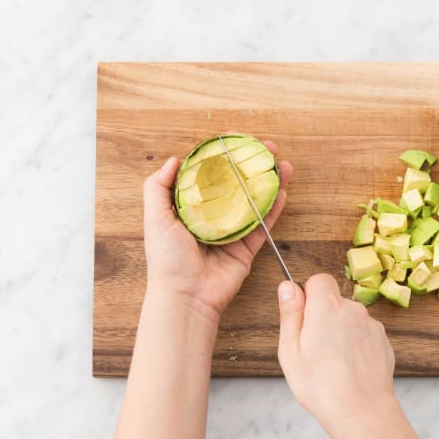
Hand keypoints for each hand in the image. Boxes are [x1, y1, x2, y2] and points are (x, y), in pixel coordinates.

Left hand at [143, 141, 292, 322]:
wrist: (186, 296)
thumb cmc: (167, 260)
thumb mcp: (155, 218)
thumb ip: (158, 187)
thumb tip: (174, 159)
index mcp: (189, 208)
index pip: (209, 175)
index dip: (225, 157)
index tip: (238, 141)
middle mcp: (212, 217)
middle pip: (237, 185)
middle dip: (253, 166)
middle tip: (268, 149)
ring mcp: (231, 232)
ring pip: (254, 201)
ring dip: (269, 182)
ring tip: (282, 166)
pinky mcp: (246, 249)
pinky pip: (263, 225)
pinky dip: (274, 208)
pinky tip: (282, 191)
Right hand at [276, 274, 396, 428]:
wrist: (362, 412)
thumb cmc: (322, 386)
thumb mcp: (290, 351)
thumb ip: (290, 313)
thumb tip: (287, 286)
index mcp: (327, 307)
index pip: (318, 280)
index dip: (308, 296)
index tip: (303, 319)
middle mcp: (353, 309)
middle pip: (334, 301)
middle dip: (323, 317)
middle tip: (313, 349)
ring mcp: (372, 325)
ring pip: (350, 319)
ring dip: (341, 332)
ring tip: (332, 364)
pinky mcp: (383, 341)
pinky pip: (364, 334)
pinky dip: (356, 346)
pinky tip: (349, 369)